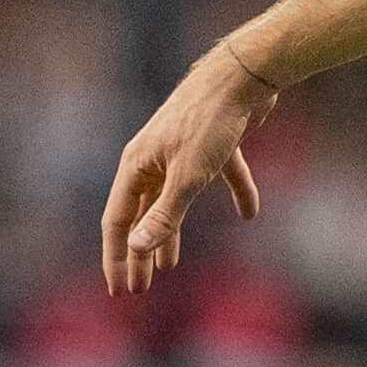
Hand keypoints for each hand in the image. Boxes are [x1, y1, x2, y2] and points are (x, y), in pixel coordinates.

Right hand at [103, 42, 273, 294]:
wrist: (243, 75)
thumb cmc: (210, 123)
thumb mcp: (187, 176)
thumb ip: (164, 215)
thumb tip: (137, 250)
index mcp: (136, 166)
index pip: (117, 222)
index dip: (117, 258)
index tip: (120, 290)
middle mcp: (152, 158)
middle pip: (140, 214)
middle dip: (138, 252)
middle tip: (138, 288)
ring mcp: (182, 150)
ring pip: (173, 200)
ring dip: (171, 233)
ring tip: (170, 265)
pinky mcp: (215, 143)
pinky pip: (221, 176)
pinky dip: (234, 193)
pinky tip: (249, 213)